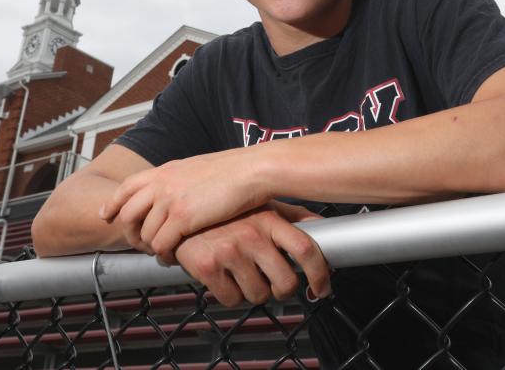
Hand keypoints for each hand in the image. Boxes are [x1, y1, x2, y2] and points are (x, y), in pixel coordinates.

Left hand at [100, 149, 268, 258]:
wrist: (251, 171)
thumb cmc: (233, 170)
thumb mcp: (196, 168)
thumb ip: (178, 180)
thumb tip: (174, 191)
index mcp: (164, 171)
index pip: (127, 187)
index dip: (113, 203)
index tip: (106, 215)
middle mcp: (161, 184)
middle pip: (128, 214)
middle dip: (131, 233)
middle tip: (141, 244)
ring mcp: (170, 201)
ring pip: (145, 234)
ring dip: (152, 248)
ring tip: (163, 253)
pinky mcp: (183, 218)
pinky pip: (162, 244)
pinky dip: (165, 255)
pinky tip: (174, 257)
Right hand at [174, 203, 330, 306]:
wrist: (180, 213)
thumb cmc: (226, 213)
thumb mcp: (261, 206)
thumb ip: (293, 216)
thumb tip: (323, 228)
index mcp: (269, 218)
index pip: (306, 249)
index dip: (320, 273)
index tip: (322, 288)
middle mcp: (252, 234)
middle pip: (286, 282)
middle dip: (283, 290)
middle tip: (275, 285)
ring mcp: (230, 250)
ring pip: (259, 295)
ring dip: (253, 292)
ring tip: (242, 274)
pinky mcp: (207, 266)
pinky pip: (231, 300)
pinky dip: (230, 295)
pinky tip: (224, 278)